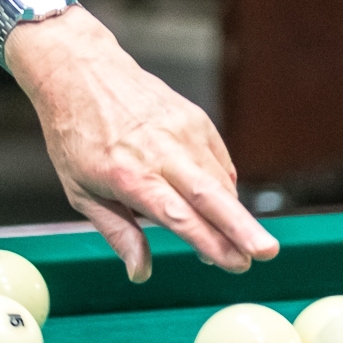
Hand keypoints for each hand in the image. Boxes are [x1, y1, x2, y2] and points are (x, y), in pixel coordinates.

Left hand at [5, 9, 279, 281]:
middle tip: (268, 252)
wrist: (79, 71)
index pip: (176, 215)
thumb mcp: (79, 190)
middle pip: (209, 194)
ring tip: (235, 239)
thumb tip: (140, 272)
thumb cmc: (74, 134)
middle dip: (241, 227)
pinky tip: (214, 200)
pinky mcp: (194, 117)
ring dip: (232, 213)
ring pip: (220, 180)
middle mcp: (159, 151)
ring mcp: (180, 130)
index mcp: (127, 174)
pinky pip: (219, 161)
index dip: (208, 241)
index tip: (234, 264)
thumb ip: (116, 231)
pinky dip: (222, 185)